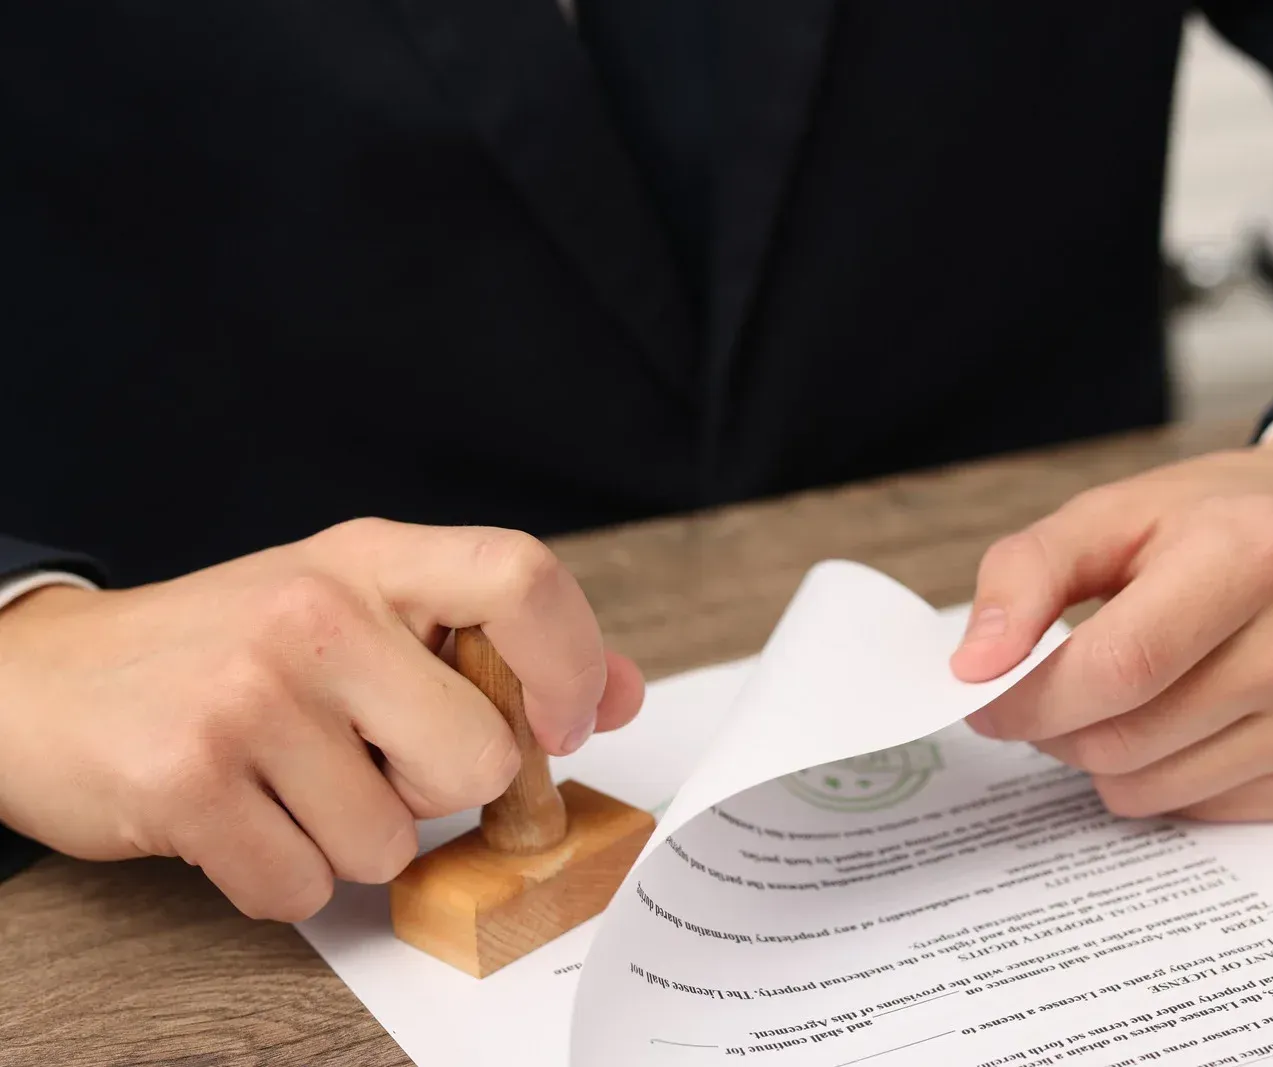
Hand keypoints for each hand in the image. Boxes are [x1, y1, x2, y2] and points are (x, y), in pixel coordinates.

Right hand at [0, 518, 642, 920]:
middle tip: (369, 763)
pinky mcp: (189, 780)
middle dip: (436, 792)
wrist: (46, 680)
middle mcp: (316, 612)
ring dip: (347, 840)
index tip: (564, 723)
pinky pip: (304, 888)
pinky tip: (238, 820)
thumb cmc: (226, 648)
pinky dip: (280, 878)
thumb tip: (620, 692)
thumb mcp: (362, 613)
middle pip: (478, 756)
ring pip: (391, 842)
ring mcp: (250, 694)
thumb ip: (495, 647)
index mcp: (371, 559)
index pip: (523, 576)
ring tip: (284, 782)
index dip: (570, 664)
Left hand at [951, 420, 1272, 820]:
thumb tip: (972, 668)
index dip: (1029, 697)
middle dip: (1055, 725)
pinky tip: (1187, 713)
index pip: (1117, 667)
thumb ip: (1027, 573)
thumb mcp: (1119, 509)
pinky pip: (1195, 811)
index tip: (981, 697)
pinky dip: (1161, 774)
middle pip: (1123, 739)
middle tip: (1053, 683)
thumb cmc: (1229, 517)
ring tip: (1127, 689)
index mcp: (1253, 553)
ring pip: (1148, 790)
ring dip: (1102, 754)